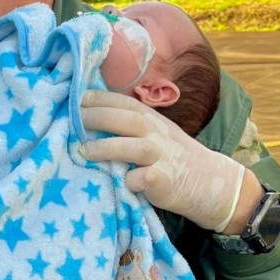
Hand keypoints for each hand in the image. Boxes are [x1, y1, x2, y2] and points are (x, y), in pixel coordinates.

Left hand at [79, 90, 245, 231]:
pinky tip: (119, 182)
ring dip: (106, 148)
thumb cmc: (170, 156)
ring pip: (133, 147)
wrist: (209, 182)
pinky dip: (131, 180)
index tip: (73, 97)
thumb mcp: (154, 132)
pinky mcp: (165, 181)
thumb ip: (127, 125)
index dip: (98, 98)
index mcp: (151, 119)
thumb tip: (87, 117)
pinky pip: (144, 179)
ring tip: (83, 151)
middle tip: (70, 121)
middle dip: (96, 117)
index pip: (123, 103)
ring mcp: (162, 157)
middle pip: (125, 119)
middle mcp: (156, 133)